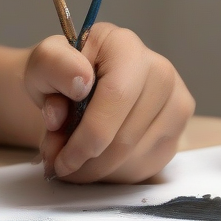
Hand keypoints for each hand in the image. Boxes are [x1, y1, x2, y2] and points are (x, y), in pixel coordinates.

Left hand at [24, 23, 194, 182]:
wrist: (74, 82)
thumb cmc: (59, 72)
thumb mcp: (43, 61)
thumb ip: (52, 65)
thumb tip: (80, 82)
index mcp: (125, 46)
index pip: (116, 98)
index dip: (88, 137)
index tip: (60, 159)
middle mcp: (160, 72)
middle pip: (127, 136)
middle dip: (87, 161)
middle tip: (58, 166)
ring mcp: (175, 103)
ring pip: (137, 158)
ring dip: (97, 171)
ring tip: (70, 161)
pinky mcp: (177, 131)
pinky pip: (147, 167)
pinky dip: (114, 174)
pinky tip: (92, 163)